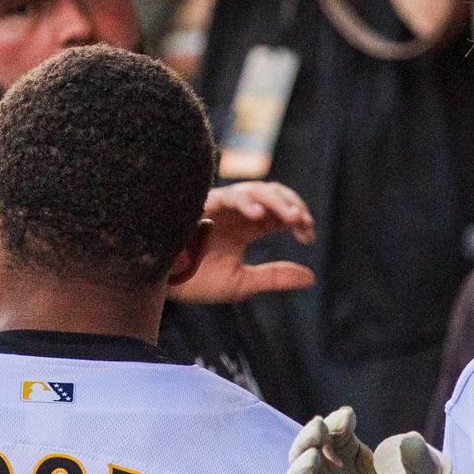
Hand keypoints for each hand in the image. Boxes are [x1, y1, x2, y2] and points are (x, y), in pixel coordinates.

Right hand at [167, 182, 316, 304]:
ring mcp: (220, 206)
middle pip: (273, 194)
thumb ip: (275, 277)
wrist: (162, 284)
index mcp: (247, 226)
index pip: (281, 213)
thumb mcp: (241, 283)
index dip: (299, 219)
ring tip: (292, 218)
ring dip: (276, 201)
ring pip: (255, 189)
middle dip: (292, 205)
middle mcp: (237, 212)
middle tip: (305, 223)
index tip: (308, 236)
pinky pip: (228, 195)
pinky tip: (259, 216)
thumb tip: (311, 277)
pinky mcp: (202, 204)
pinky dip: (245, 202)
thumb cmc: (195, 280)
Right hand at [285, 405, 452, 473]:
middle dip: (308, 439)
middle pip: (308, 455)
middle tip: (318, 428)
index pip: (338, 439)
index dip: (337, 425)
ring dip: (299, 468)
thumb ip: (422, 465)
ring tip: (314, 457)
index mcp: (360, 468)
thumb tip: (410, 437)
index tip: (347, 416)